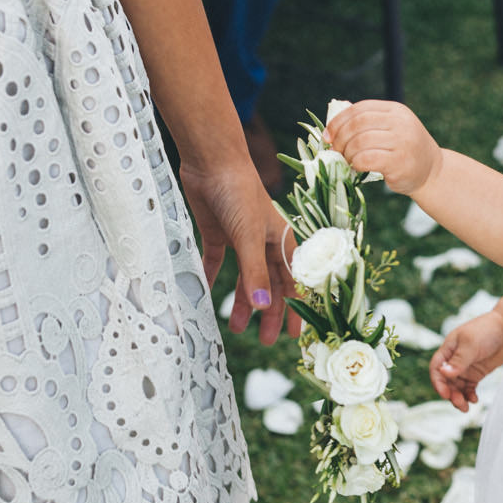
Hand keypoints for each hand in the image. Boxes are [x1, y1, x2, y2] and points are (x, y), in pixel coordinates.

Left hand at [179, 155, 295, 345]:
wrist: (212, 162)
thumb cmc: (239, 194)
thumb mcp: (249, 237)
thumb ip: (255, 273)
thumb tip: (264, 307)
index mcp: (282, 242)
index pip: (293, 283)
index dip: (295, 309)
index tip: (294, 336)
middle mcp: (264, 243)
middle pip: (270, 285)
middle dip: (269, 313)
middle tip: (264, 341)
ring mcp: (241, 238)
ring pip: (246, 278)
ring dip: (242, 302)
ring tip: (236, 327)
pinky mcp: (219, 233)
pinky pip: (218, 262)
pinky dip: (214, 278)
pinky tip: (207, 294)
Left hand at [326, 100, 444, 195]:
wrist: (432, 171)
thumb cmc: (405, 150)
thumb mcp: (392, 129)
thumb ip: (369, 123)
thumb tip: (333, 126)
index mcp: (395, 110)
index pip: (360, 109)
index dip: (339, 121)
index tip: (328, 135)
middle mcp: (400, 122)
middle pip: (358, 124)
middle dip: (340, 138)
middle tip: (334, 150)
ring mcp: (402, 141)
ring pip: (360, 142)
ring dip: (347, 153)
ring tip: (346, 160)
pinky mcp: (400, 161)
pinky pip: (367, 159)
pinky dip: (356, 163)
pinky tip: (356, 168)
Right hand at [430, 309, 502, 411]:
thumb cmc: (487, 330)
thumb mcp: (471, 344)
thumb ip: (458, 361)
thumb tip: (444, 373)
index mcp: (448, 349)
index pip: (436, 368)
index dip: (438, 382)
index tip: (445, 394)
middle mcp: (454, 360)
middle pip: (446, 381)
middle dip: (450, 394)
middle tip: (459, 403)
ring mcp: (466, 367)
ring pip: (457, 387)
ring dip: (459, 397)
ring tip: (466, 407)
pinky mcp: (477, 373)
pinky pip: (468, 388)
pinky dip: (469, 395)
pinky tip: (474, 399)